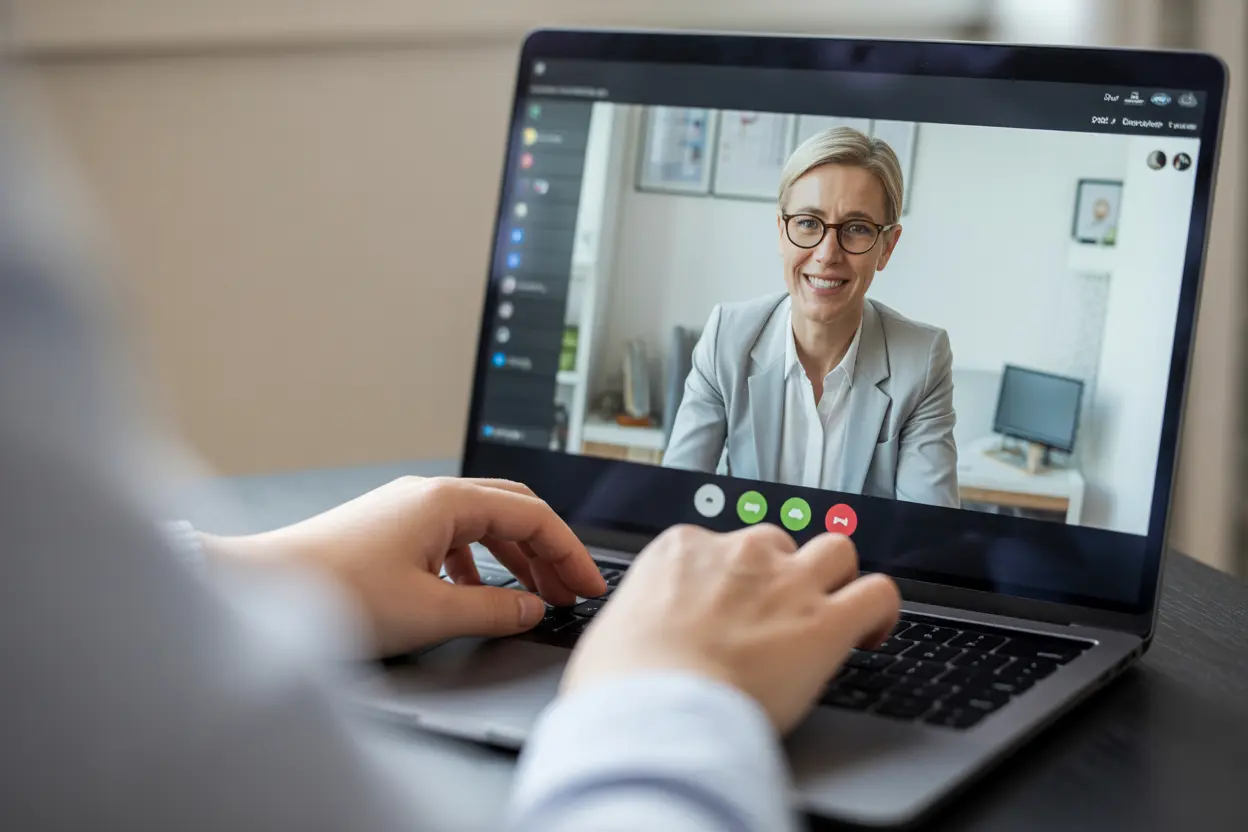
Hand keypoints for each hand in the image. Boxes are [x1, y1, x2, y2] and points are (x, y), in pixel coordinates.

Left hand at [201, 477, 604, 654]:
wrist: (257, 589)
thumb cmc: (332, 592)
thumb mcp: (430, 610)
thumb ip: (493, 608)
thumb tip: (532, 607)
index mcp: (446, 500)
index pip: (532, 515)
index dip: (569, 553)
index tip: (590, 585)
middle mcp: (428, 494)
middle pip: (511, 511)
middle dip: (547, 550)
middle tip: (570, 589)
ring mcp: (406, 509)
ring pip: (481, 524)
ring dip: (513, 557)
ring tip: (533, 596)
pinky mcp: (388, 529)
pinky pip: (451, 537)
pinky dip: (477, 562)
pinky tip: (475, 593)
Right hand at [562, 524, 899, 732]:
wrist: (653, 710)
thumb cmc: (623, 682)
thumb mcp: (614, 631)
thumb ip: (639, 620)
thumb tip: (637, 641)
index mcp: (682, 551)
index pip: (720, 545)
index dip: (730, 580)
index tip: (731, 610)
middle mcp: (739, 555)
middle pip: (778, 543)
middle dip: (783, 573)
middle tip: (777, 616)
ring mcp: (786, 584)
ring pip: (838, 550)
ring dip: (839, 577)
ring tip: (835, 610)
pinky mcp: (826, 623)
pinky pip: (878, 593)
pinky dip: (881, 610)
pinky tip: (871, 633)